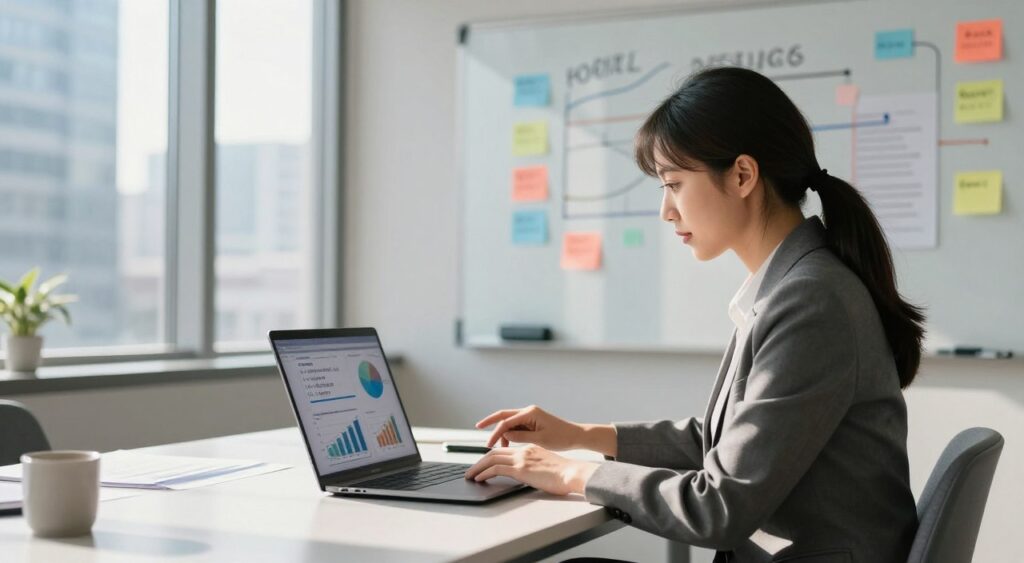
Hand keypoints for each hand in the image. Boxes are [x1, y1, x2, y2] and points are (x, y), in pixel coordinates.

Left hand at [463, 444, 598, 495]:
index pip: (505, 450)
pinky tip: (478, 478)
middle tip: (471, 470)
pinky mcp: (521, 469)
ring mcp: (522, 458)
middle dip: (480, 461)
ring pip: (491, 459)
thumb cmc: (565, 474)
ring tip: (469, 475)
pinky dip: (484, 473)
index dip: (492, 456)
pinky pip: (496, 468)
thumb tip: (529, 476)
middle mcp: (523, 450)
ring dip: (477, 467)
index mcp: (530, 448)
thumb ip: (535, 467)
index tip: (484, 464)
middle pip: (495, 452)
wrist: (573, 473)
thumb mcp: (546, 466)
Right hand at [476, 405, 581, 448]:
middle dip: (491, 423)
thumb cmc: (561, 438)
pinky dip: (511, 434)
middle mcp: (528, 411)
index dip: (495, 433)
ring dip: (503, 433)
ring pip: (510, 422)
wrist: (576, 436)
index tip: (488, 444)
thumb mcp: (540, 440)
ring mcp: (530, 416)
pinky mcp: (532, 422)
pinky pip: (517, 426)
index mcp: (530, 413)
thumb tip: (505, 436)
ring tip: (499, 447)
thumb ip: (521, 437)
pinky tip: (508, 444)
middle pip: (504, 416)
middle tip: (479, 429)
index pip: (506, 422)